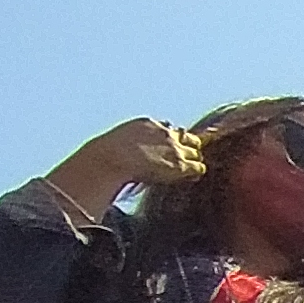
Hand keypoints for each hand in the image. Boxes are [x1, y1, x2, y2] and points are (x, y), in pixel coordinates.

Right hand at [68, 117, 202, 189]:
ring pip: (196, 152)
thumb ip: (122, 145)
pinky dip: (196, 173)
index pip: (168, 127)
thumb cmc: (105, 156)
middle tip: (182, 160)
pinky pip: (198, 167)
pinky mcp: (180, 164)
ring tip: (186, 172)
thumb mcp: (114, 142)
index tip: (169, 149)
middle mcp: (165, 133)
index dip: (172, 139)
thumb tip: (106, 155)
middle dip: (188, 147)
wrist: (111, 159)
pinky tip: (189, 179)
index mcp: (148, 124)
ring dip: (192, 161)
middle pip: (188, 137)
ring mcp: (175, 148)